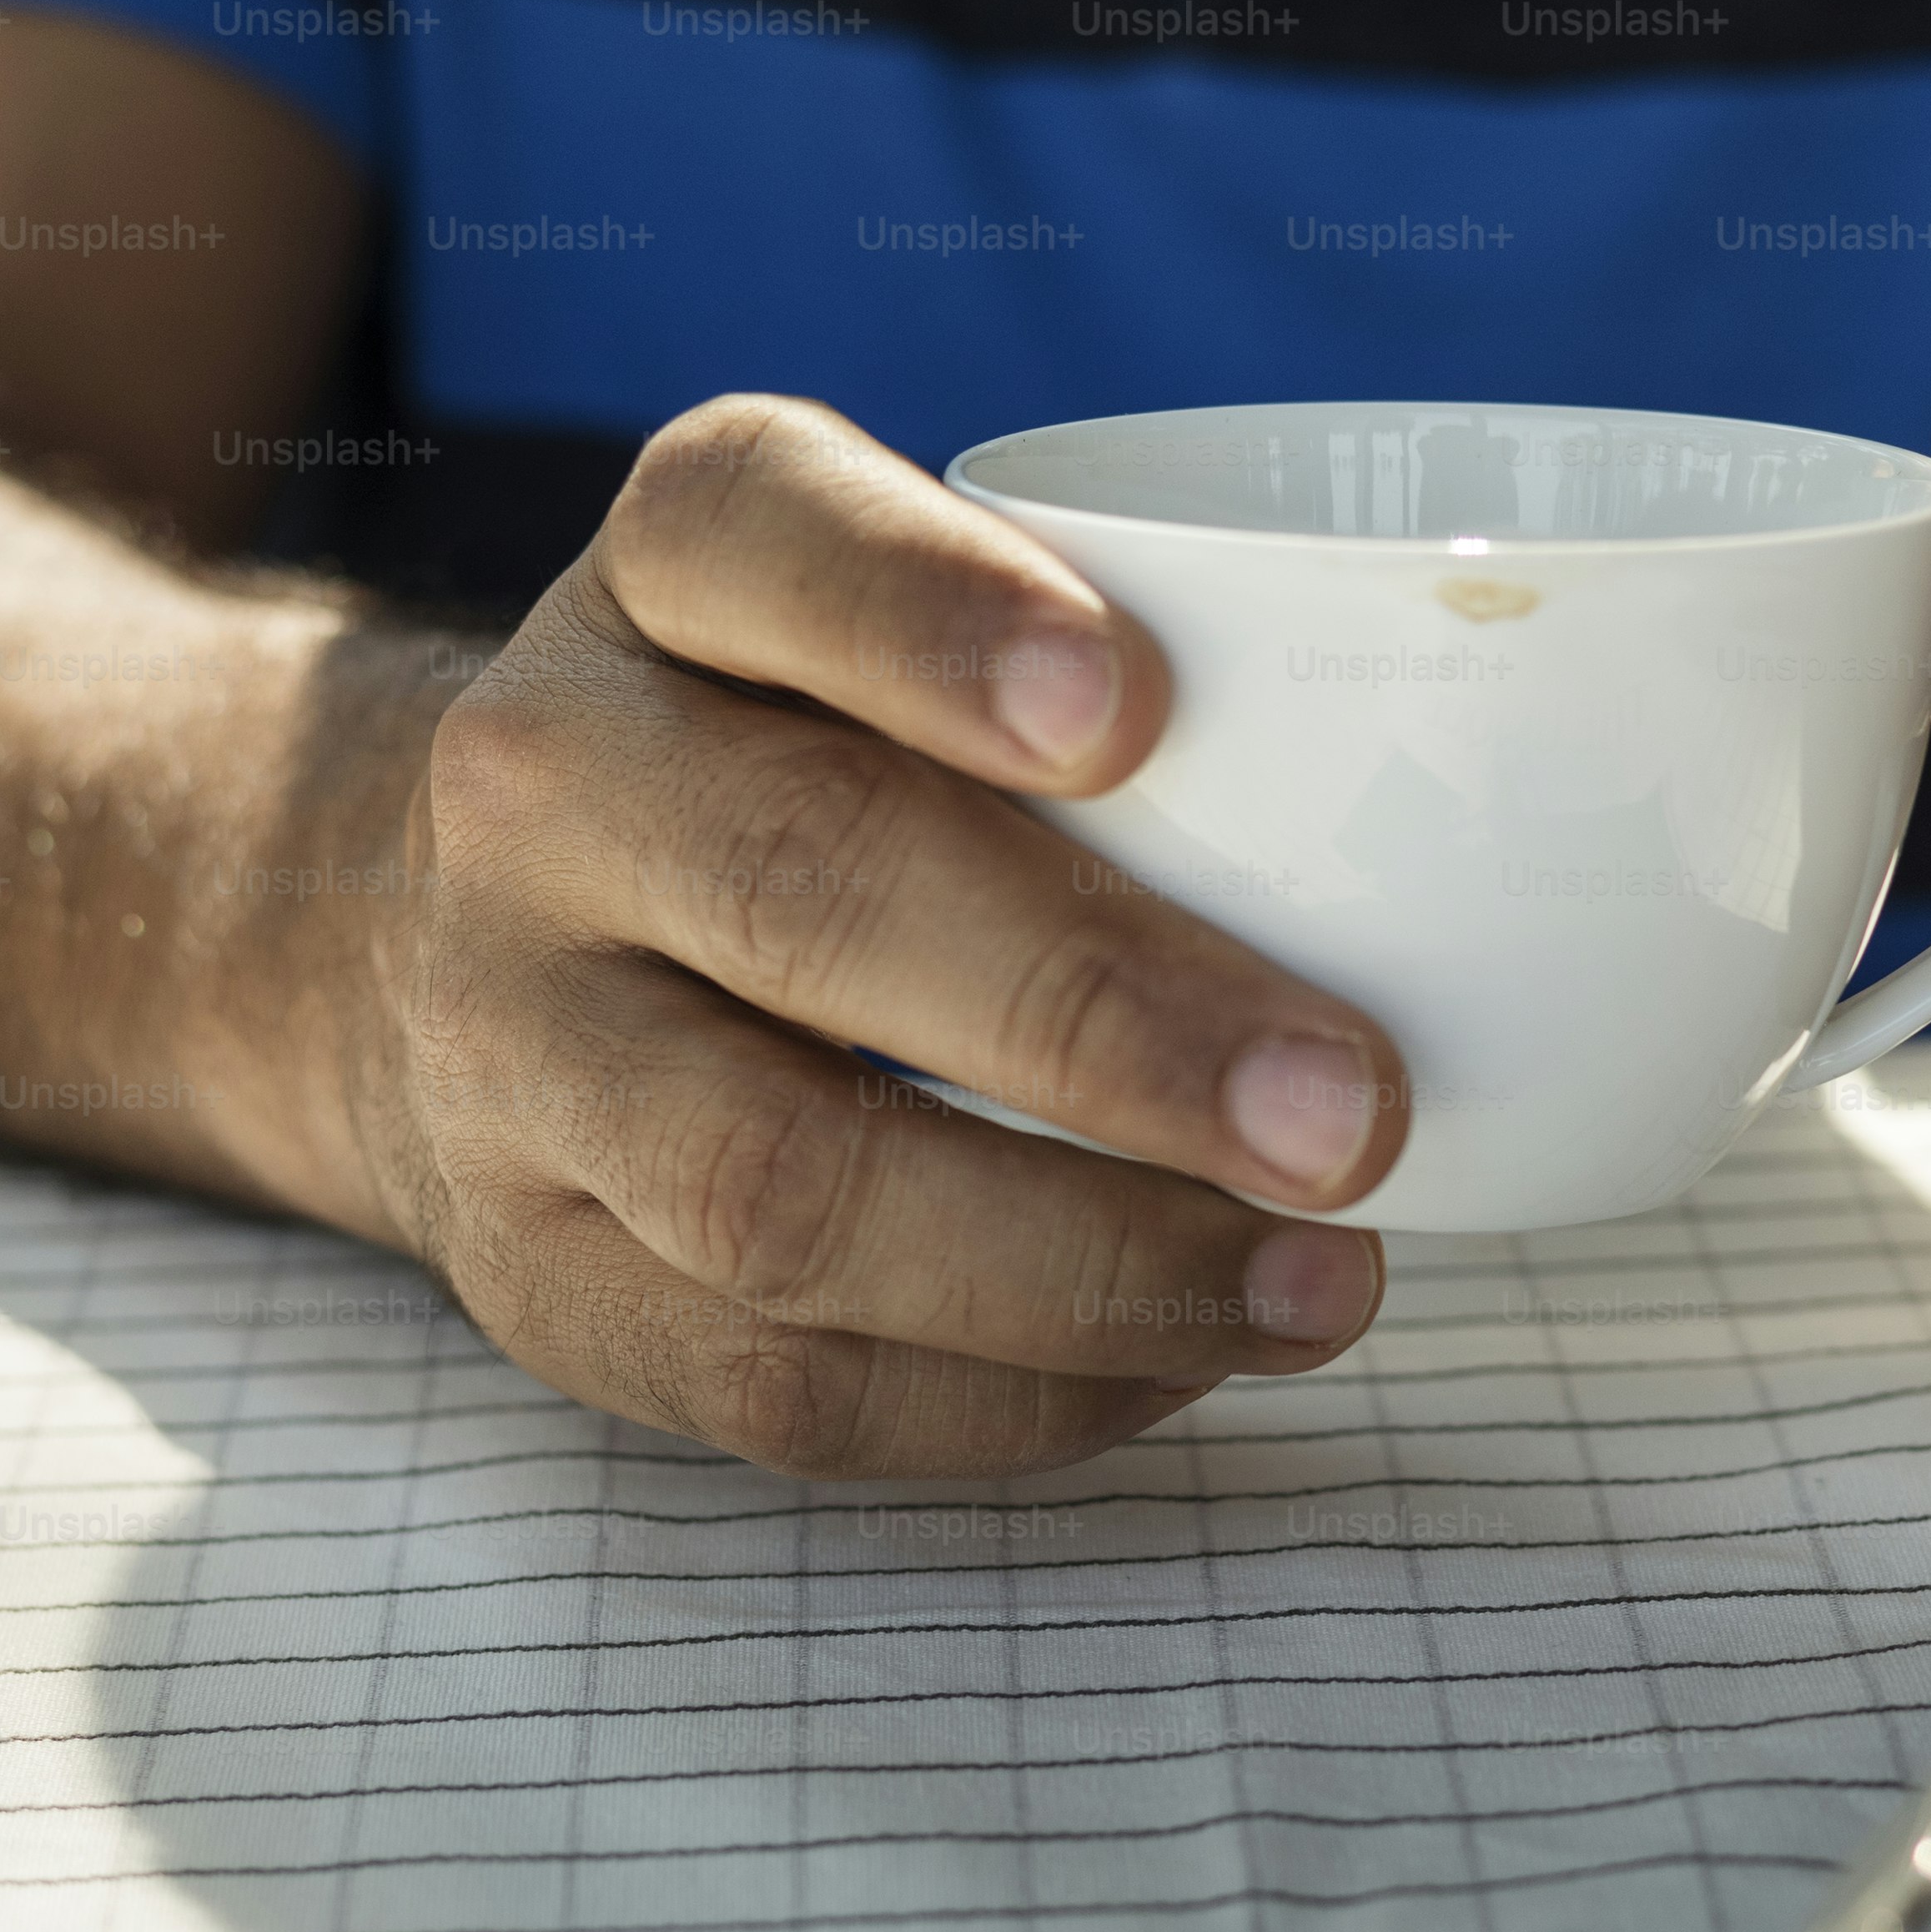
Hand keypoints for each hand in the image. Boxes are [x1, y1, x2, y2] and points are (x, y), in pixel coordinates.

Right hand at [353, 396, 1406, 1477]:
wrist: (455, 937)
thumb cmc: (799, 761)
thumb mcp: (889, 628)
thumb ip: (1109, 666)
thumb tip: (1475, 827)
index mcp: (665, 572)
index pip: (762, 535)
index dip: (938, 621)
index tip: (1136, 714)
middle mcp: (544, 785)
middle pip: (803, 892)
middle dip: (1103, 1018)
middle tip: (1350, 1111)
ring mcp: (509, 1043)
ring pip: (782, 1185)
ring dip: (1084, 1260)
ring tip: (1318, 1280)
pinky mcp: (536, 1273)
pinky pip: (777, 1379)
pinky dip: (1010, 1396)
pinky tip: (1179, 1364)